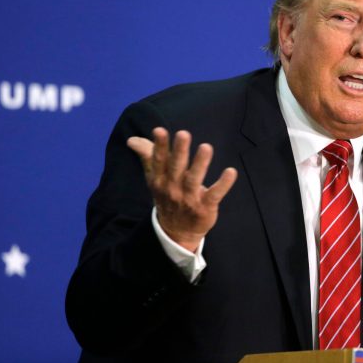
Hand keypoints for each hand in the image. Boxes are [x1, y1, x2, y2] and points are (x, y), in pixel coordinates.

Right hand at [127, 127, 237, 251]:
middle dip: (179, 151)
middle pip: (176, 168)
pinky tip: (231, 172)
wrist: (176, 232)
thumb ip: (147, 156)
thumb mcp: (155, 178)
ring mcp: (189, 199)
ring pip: (194, 180)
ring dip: (200, 163)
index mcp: (160, 180)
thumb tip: (132, 139)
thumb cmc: (167, 196)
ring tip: (206, 147)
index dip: (159, 146)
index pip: (158, 161)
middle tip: (183, 134)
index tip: (159, 130)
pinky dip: (223, 184)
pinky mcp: (205, 207)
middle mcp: (172, 188)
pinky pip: (214, 195)